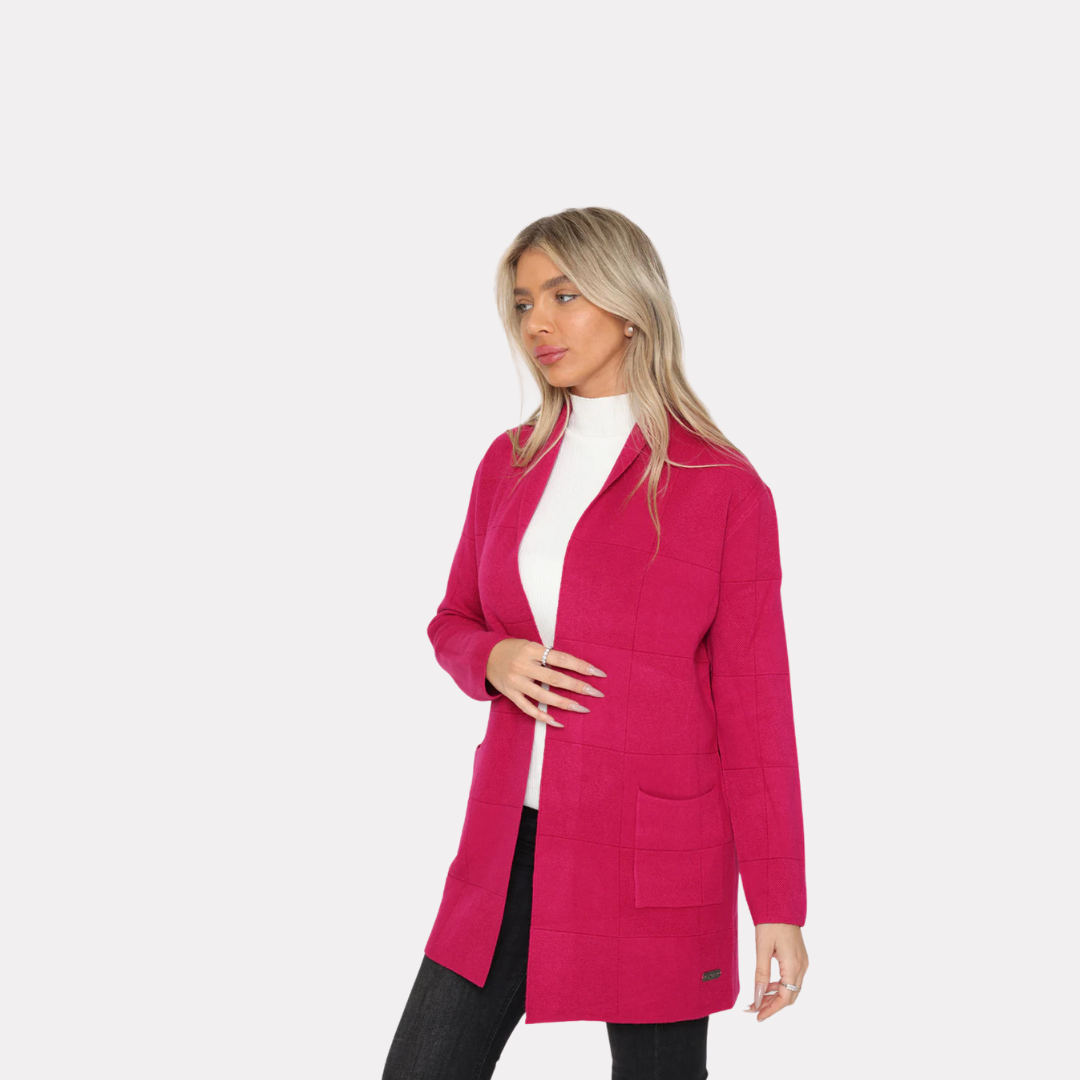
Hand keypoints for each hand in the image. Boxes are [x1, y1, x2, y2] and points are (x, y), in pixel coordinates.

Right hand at [485, 639, 605, 727]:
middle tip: (596, 693)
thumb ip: (548, 655)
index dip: (581, 666)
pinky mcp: (510, 695)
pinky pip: (528, 709)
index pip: (561, 658)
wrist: (484, 656)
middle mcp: (523, 666)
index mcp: (531, 649)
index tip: (598, 673)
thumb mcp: (530, 645)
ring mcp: (516, 682)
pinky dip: (543, 717)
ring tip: (583, 708)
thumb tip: (575, 667)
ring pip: (544, 697)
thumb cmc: (513, 649)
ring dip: (565, 704)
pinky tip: (558, 722)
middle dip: (578, 686)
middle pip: (555, 679)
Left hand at [744, 923, 807, 1021]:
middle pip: (790, 997)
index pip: (785, 998)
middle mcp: (802, 966)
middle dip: (772, 1005)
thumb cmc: (771, 922)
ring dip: (775, 996)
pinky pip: (791, 979)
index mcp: (793, 966)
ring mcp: (802, 962)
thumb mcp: (762, 948)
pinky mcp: (799, 958)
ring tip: (757, 999)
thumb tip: (758, 997)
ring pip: (791, 989)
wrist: (781, 904)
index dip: (771, 1009)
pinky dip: (779, 986)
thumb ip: (761, 974)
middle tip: (753, 1009)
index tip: (757, 1015)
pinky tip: (766, 985)